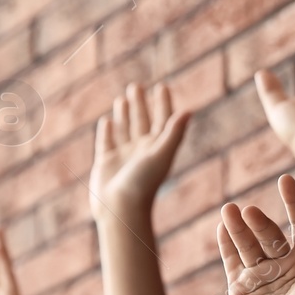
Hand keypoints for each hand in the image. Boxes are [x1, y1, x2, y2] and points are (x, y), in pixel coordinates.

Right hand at [89, 83, 190, 221]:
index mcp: (157, 147)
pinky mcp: (106, 163)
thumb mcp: (161, 155)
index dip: (163, 103)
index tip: (161, 86)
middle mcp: (141, 150)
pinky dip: (107, 131)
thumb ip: (174, 132)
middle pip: (141, 121)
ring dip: (124, 114)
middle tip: (136, 86)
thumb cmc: (143, 183)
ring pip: (124, 130)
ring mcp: (123, 156)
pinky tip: (107, 121)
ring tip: (123, 99)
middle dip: (140, 104)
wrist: (121, 208)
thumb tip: (188, 110)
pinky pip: (107, 142)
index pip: (162, 120)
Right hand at [219, 175, 294, 294]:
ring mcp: (261, 274)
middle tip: (249, 211)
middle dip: (259, 221)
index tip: (285, 180)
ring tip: (228, 210)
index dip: (294, 202)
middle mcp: (284, 265)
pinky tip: (221, 228)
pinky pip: (231, 259)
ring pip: (247, 243)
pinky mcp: (240, 286)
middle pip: (269, 233)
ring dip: (238, 227)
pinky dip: (226, 244)